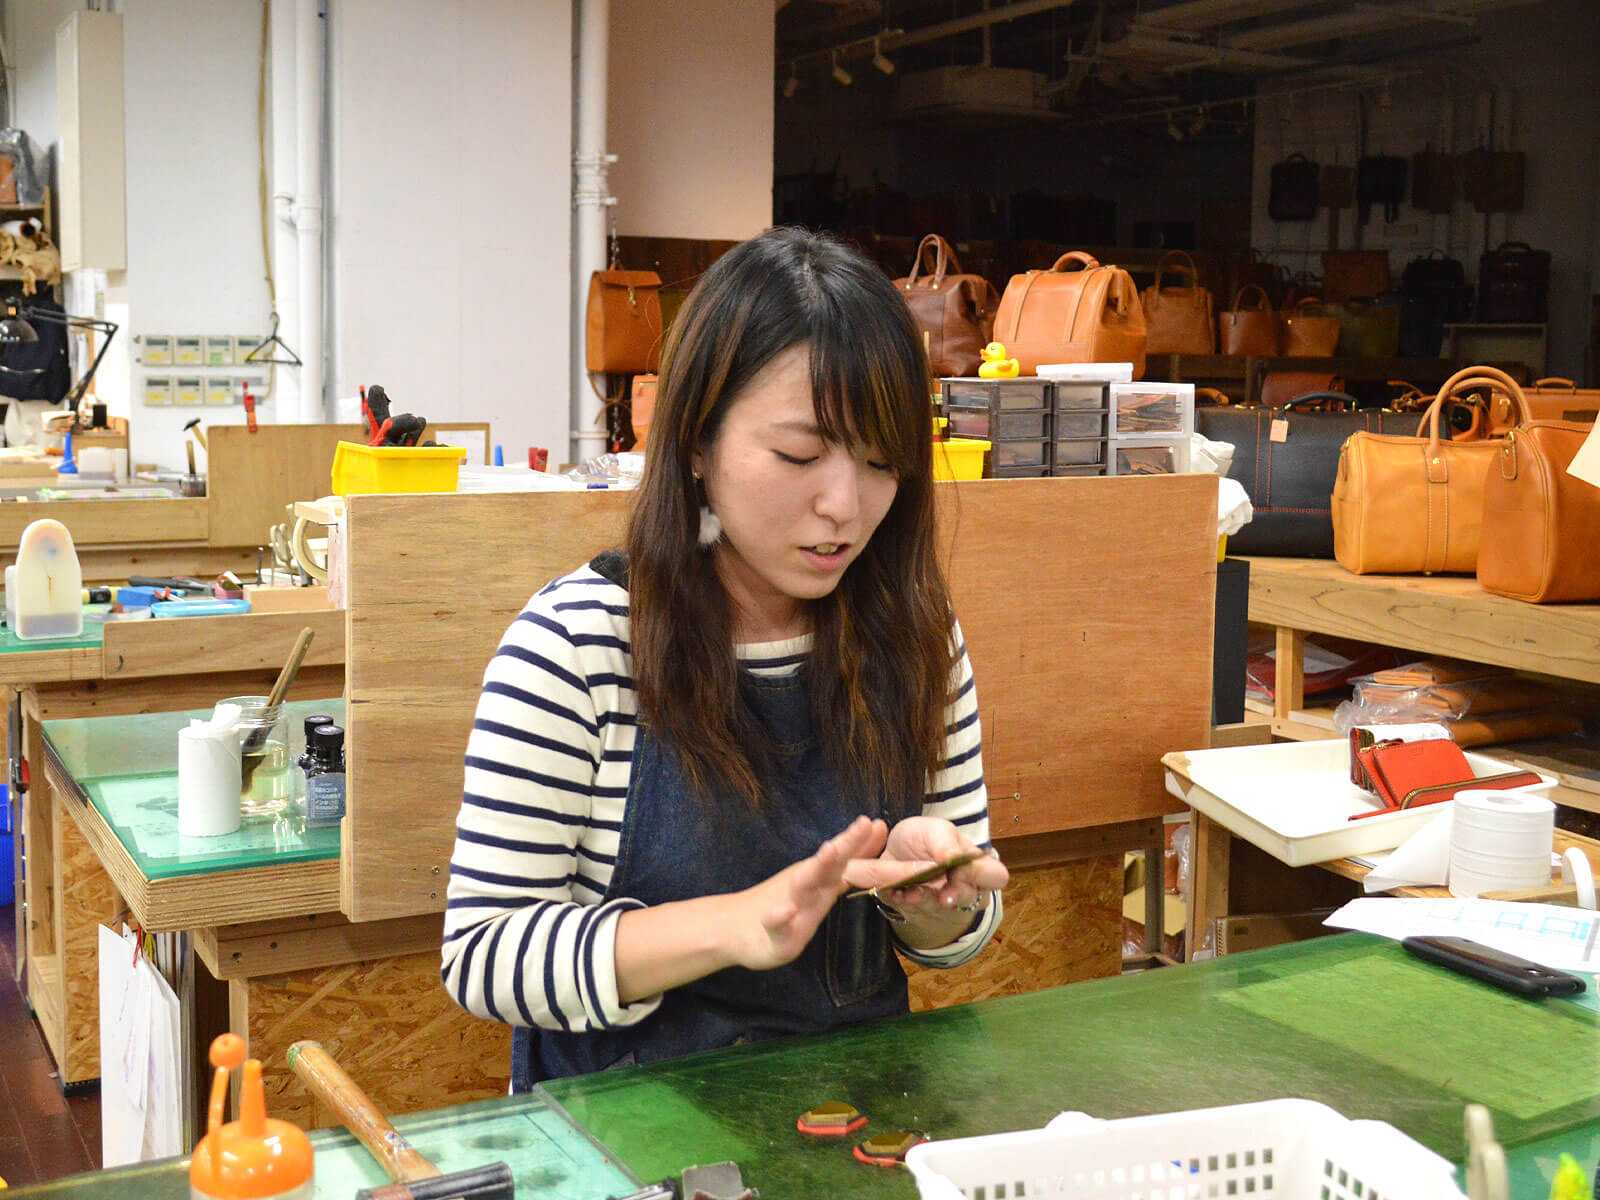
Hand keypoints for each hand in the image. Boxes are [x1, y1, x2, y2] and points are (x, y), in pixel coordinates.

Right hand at [723, 815, 888, 971]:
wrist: (737, 928)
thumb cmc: (787, 906)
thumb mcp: (822, 884)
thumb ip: (849, 861)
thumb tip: (876, 829)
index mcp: (821, 880)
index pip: (844, 857)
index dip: (861, 842)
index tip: (879, 823)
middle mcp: (806, 886)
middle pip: (828, 862)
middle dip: (846, 844)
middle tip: (862, 825)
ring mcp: (789, 906)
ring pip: (803, 884)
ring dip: (816, 868)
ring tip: (829, 852)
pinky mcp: (773, 931)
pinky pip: (776, 923)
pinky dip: (779, 917)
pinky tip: (785, 912)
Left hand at [842, 816, 1009, 933]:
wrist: (893, 854)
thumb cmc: (922, 839)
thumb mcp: (933, 829)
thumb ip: (944, 841)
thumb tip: (953, 858)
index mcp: (977, 866)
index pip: (996, 876)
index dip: (980, 875)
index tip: (958, 869)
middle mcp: (966, 891)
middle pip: (970, 900)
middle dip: (951, 895)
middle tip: (938, 890)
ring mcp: (944, 908)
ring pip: (940, 912)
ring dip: (924, 900)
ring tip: (911, 890)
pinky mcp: (919, 917)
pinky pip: (913, 915)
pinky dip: (903, 902)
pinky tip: (897, 892)